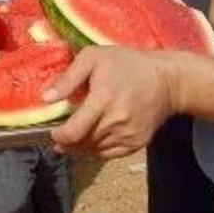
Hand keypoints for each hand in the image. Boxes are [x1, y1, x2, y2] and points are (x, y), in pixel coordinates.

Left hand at [45, 47, 178, 158]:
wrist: (168, 81)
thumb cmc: (128, 64)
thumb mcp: (94, 58)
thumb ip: (68, 78)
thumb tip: (45, 98)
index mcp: (104, 99)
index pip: (73, 132)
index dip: (58, 136)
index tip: (53, 131)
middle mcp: (116, 122)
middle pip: (81, 144)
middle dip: (67, 141)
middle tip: (61, 132)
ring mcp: (128, 135)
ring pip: (93, 151)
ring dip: (81, 145)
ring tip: (78, 132)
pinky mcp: (136, 144)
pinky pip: (108, 154)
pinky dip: (97, 148)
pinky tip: (95, 135)